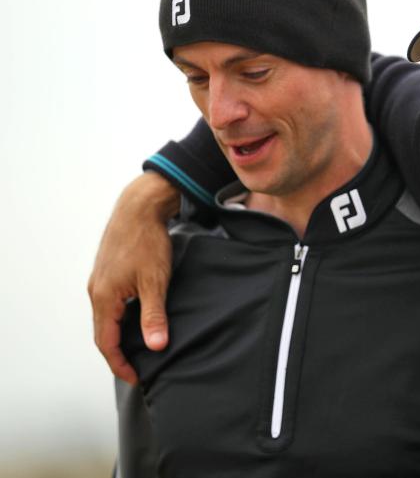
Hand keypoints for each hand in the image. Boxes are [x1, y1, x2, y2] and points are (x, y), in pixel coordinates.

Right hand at [88, 171, 178, 383]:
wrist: (139, 208)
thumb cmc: (147, 241)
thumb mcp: (156, 281)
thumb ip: (154, 315)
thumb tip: (156, 345)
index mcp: (104, 298)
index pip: (106, 342)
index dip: (120, 364)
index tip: (136, 379)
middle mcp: (96, 291)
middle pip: (103, 333)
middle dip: (118, 354)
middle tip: (137, 370)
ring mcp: (100, 281)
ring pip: (107, 318)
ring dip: (119, 336)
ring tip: (138, 350)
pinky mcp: (108, 272)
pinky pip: (110, 304)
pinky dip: (121, 319)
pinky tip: (136, 321)